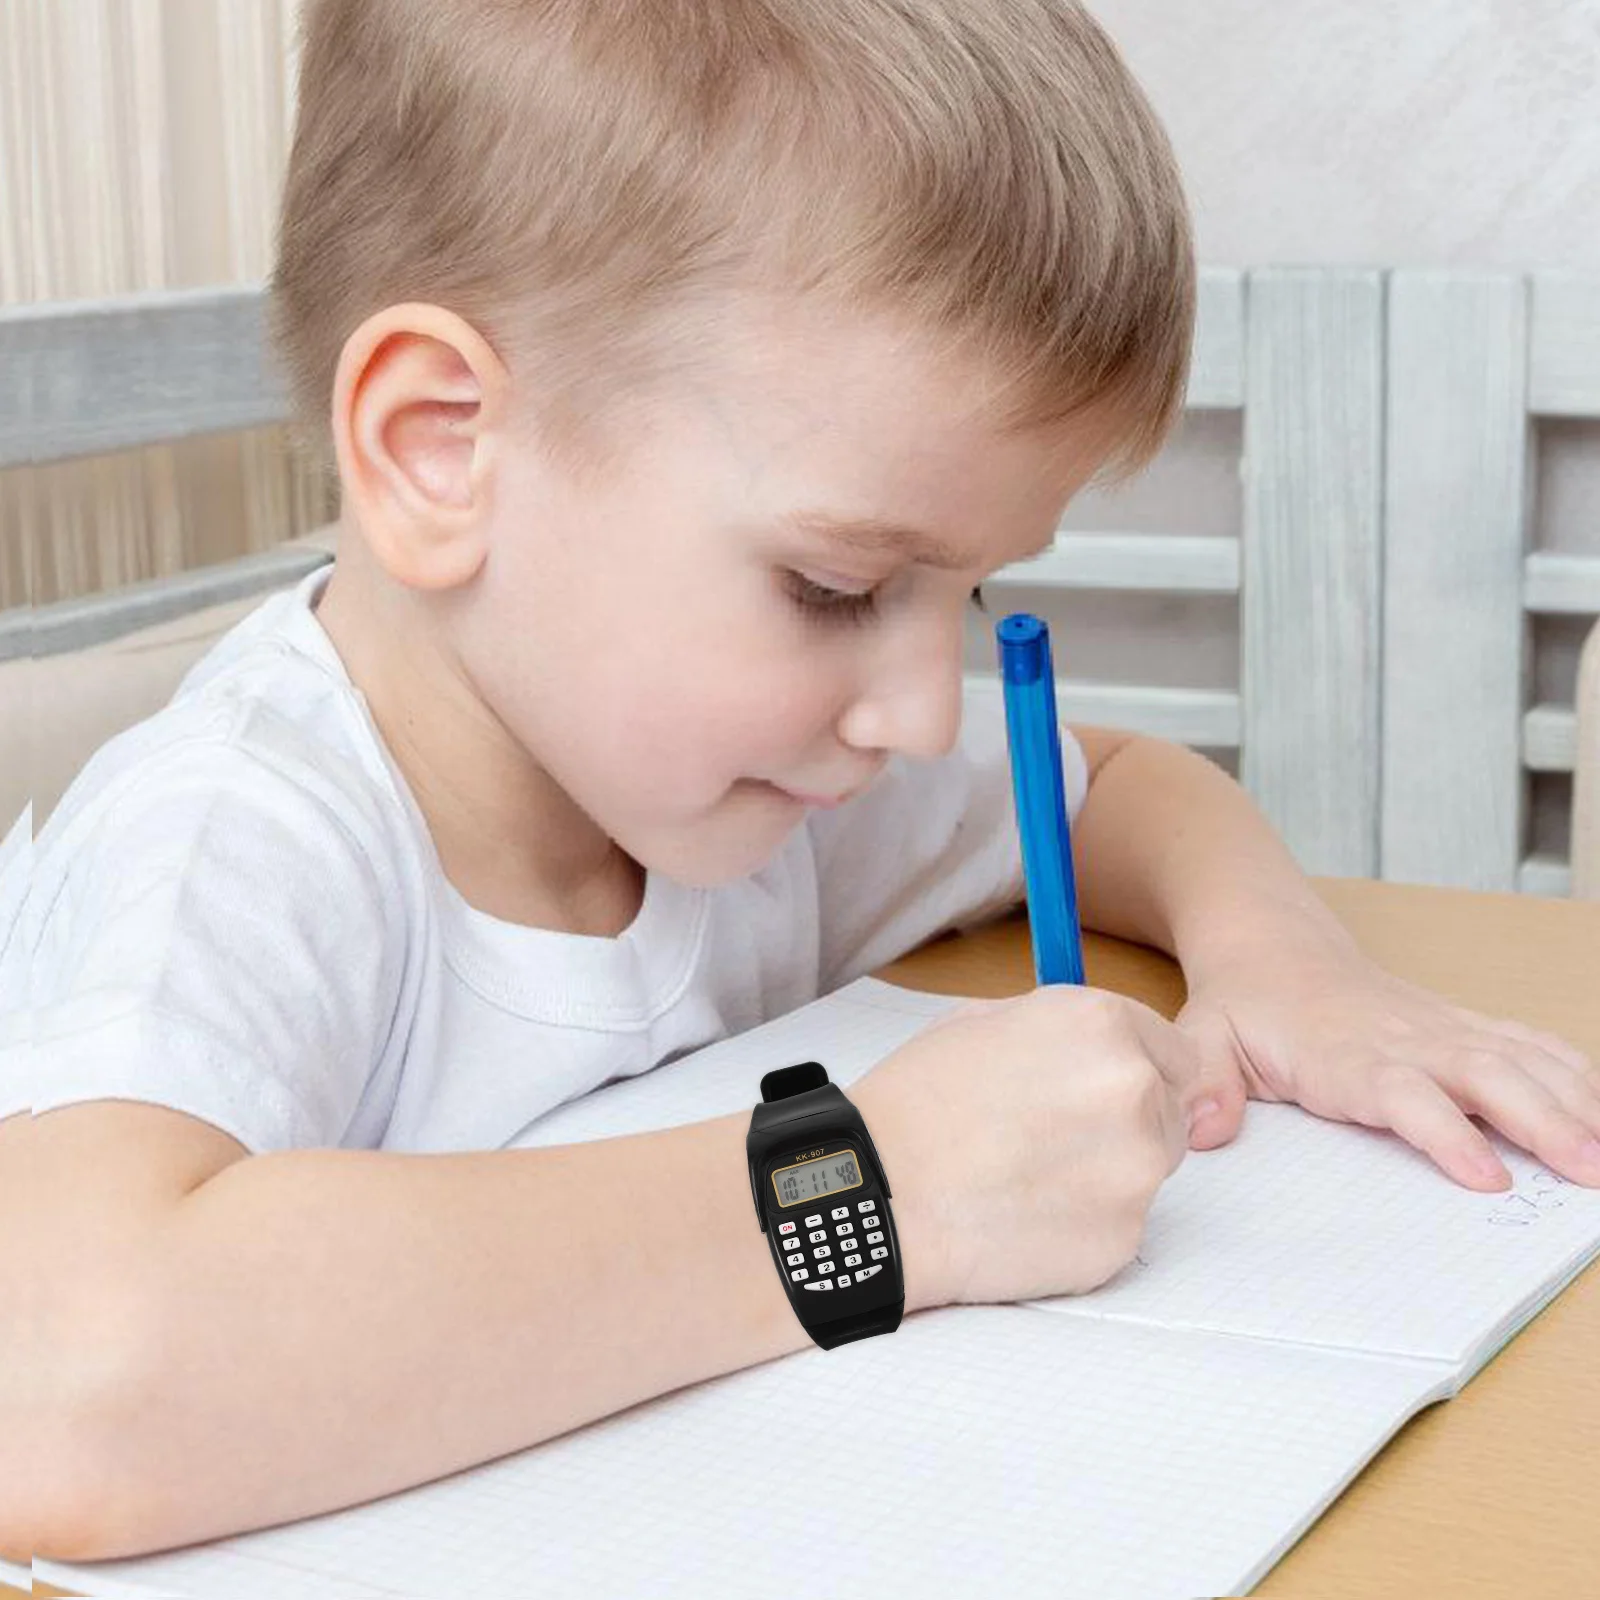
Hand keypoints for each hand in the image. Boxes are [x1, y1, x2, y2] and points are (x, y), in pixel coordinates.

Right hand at [856, 986, 1204, 1309]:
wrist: (878, 1195)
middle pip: (1171, 1109)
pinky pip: (1121, 1224)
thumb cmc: (916, 1103)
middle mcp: (1135, 1089)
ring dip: (1108, 1171)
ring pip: (1149, 1168)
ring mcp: (1135, 1168)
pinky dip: (1084, 1223)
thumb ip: (1061, 1028)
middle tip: (1052, 1136)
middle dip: (1125, 1121)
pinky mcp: (1122, 1237)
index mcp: (1104, 1024)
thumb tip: (1099, 1045)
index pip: (1176, 1050)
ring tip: (1029, 1174)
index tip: (1097, 1089)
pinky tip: (1024, 1213)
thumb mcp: (981, 1021)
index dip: (1136, 1068)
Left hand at [1174, 939, 1599, 1191]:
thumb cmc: (1243, 1003)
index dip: (1444, 1131)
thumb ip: (1203, 1084)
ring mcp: (1438, 1028)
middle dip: (1540, 1121)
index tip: (1486, 1176)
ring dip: (1571, 1100)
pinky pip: (1526, 1042)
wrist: (1272, 946)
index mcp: (1340, 1052)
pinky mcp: (1459, 1025)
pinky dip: (1572, 1070)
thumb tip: (1199, 1130)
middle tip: (1589, 1172)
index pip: (1400, 1092)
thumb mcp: (1203, 1038)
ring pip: (1516, 1058)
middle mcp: (1401, 1037)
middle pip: (1481, 1075)